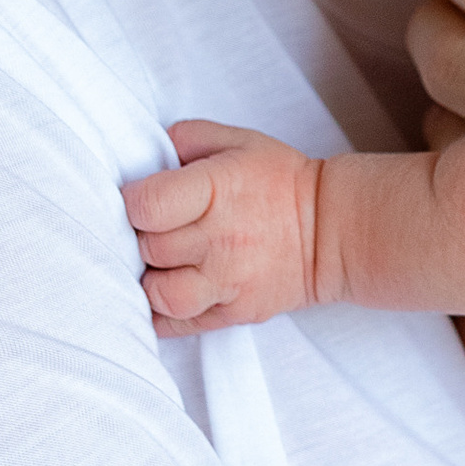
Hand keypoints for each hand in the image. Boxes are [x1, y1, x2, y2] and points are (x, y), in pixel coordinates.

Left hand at [123, 120, 324, 334]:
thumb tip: (145, 156)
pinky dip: (161, 314)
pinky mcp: (234, 314)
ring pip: (158, 295)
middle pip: (148, 249)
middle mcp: (221, 239)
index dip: (133, 203)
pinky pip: (178, 326)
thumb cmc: (278, 182)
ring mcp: (229, 282)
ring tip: (161, 265)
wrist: (331, 231)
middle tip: (153, 230)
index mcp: (217, 189)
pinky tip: (165, 292)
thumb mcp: (237, 140)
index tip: (142, 200)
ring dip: (150, 280)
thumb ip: (184, 139)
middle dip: (141, 239)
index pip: (147, 206)